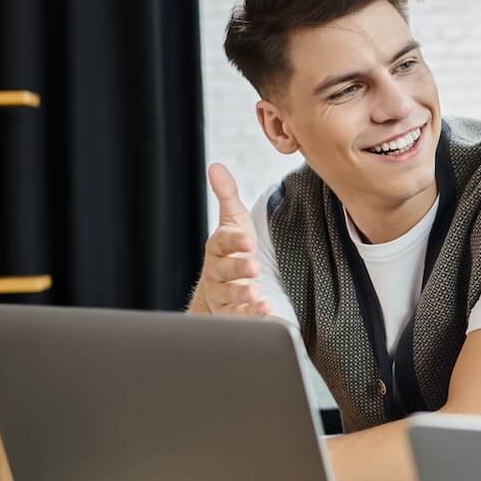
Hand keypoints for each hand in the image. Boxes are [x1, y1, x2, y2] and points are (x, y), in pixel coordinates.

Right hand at [194, 163, 271, 316]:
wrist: (220, 288)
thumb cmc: (231, 250)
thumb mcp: (233, 222)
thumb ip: (227, 196)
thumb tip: (216, 166)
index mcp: (218, 248)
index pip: (222, 242)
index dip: (233, 241)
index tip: (247, 239)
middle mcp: (217, 272)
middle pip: (224, 270)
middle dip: (238, 269)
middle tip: (253, 267)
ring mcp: (222, 294)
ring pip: (229, 295)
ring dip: (242, 294)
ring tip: (256, 293)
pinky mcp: (231, 312)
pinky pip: (239, 315)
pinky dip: (250, 313)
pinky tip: (265, 309)